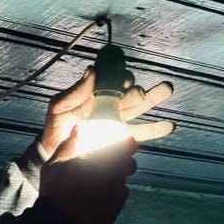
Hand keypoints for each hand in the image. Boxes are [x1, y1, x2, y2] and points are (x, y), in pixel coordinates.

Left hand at [38, 67, 173, 157]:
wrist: (55, 153)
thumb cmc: (55, 127)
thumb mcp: (59, 107)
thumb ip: (74, 91)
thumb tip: (92, 69)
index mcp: (97, 95)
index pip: (114, 81)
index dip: (122, 78)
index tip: (125, 80)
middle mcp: (111, 105)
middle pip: (131, 93)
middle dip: (141, 89)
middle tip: (145, 90)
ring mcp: (118, 122)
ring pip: (141, 108)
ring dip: (154, 98)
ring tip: (167, 89)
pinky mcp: (122, 140)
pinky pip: (141, 133)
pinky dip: (156, 129)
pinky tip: (169, 125)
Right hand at [39, 128, 136, 223]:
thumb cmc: (53, 194)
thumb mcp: (53, 166)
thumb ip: (69, 146)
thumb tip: (78, 129)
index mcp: (100, 164)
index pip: (127, 147)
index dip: (128, 144)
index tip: (125, 143)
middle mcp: (112, 180)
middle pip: (130, 165)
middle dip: (124, 163)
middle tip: (110, 165)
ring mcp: (115, 198)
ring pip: (122, 183)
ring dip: (114, 182)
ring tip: (97, 186)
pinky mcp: (114, 213)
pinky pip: (117, 200)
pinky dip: (110, 198)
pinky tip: (95, 200)